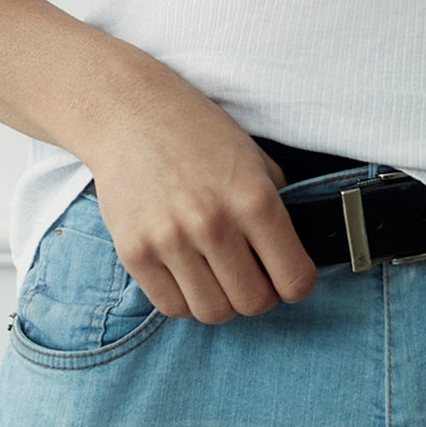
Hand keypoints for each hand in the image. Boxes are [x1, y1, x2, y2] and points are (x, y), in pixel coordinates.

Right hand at [82, 81, 316, 323]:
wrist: (129, 113)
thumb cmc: (197, 132)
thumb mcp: (255, 158)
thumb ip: (277, 206)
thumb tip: (290, 253)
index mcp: (254, 199)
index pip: (294, 279)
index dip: (296, 284)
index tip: (287, 278)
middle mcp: (213, 223)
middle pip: (253, 303)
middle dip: (259, 294)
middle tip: (250, 274)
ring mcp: (170, 241)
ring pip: (213, 312)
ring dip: (221, 300)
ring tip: (217, 273)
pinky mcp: (134, 253)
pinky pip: (172, 306)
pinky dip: (185, 298)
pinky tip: (187, 272)